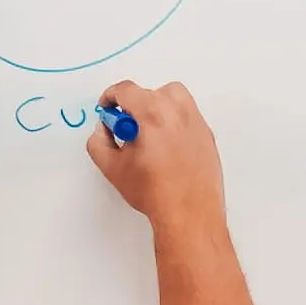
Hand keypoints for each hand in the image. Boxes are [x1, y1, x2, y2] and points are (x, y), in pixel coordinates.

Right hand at [87, 80, 224, 227]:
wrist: (189, 214)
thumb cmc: (156, 193)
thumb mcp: (113, 168)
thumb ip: (99, 142)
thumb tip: (102, 130)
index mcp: (153, 114)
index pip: (126, 90)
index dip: (110, 97)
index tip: (107, 108)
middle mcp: (178, 112)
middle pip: (150, 92)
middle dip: (134, 105)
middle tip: (126, 127)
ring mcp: (196, 122)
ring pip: (173, 97)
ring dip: (157, 106)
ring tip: (149, 132)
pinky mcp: (207, 135)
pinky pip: (187, 115)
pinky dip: (174, 120)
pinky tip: (166, 144)